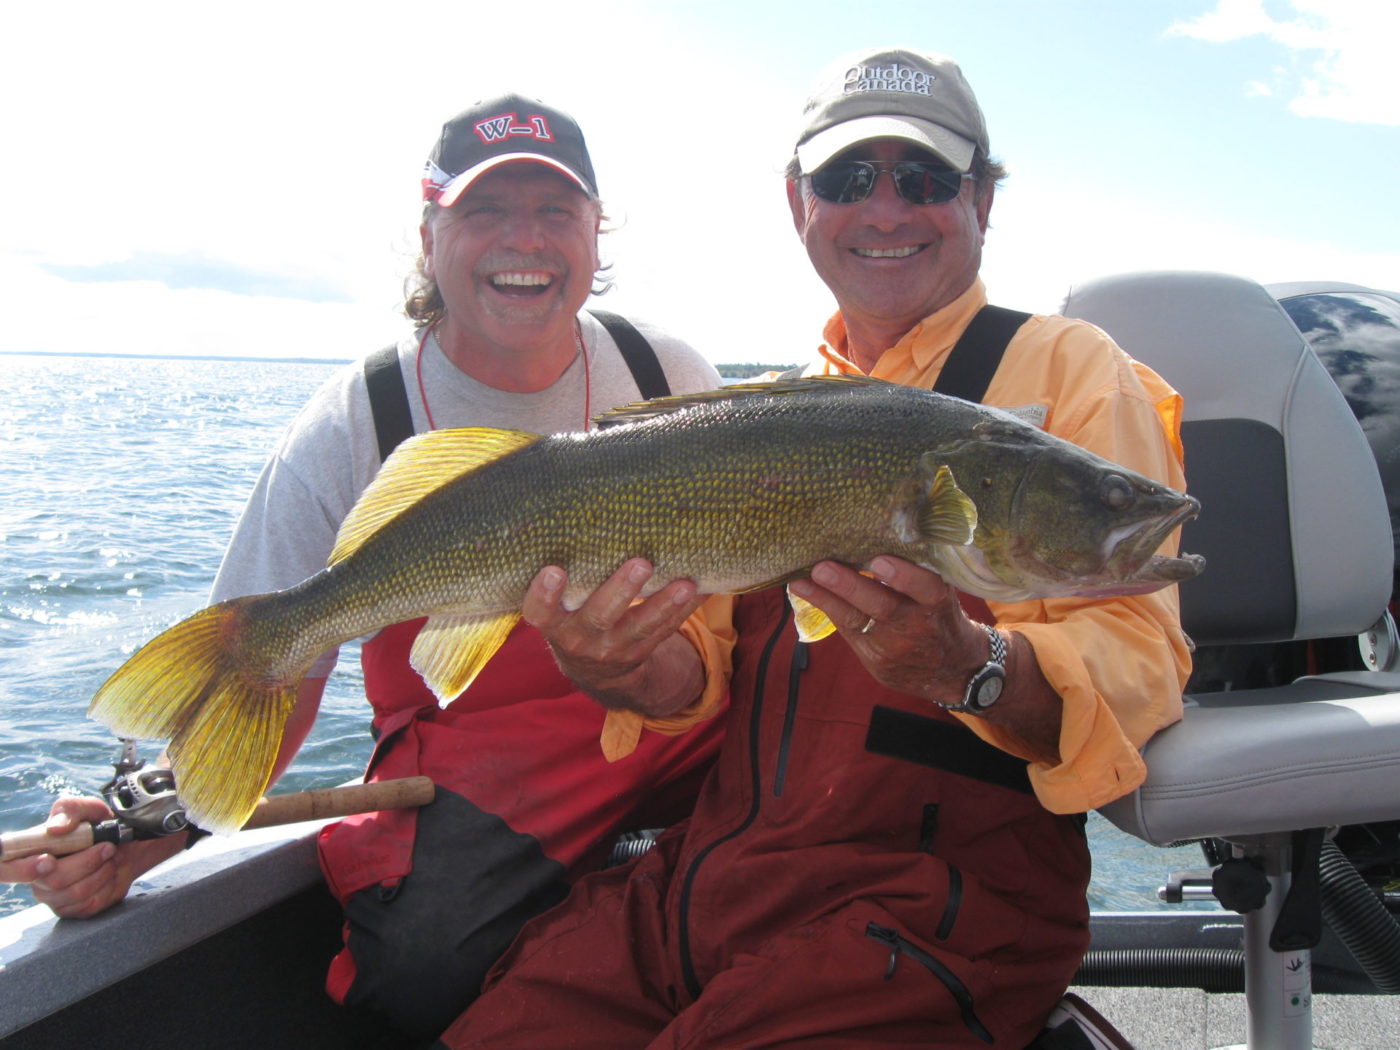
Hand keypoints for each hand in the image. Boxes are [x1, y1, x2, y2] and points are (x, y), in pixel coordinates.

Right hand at [9, 796, 126, 918]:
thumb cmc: (99, 825)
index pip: (6, 868)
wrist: (126, 845)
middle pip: (54, 880)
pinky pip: (91, 904)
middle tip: (107, 847)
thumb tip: (55, 828)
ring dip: (103, 871)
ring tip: (111, 857)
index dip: (22, 869)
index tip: (48, 861)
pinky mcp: (71, 909)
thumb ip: (71, 810)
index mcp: (30, 851)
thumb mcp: (88, 808)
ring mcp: (52, 896)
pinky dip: (109, 884)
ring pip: (77, 892)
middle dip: (88, 861)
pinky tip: (110, 872)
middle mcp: (35, 877)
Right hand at [523, 558, 705, 715]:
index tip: (554, 570)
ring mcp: (612, 648)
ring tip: (685, 584)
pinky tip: (704, 588)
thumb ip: (567, 576)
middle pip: (599, 616)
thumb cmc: (570, 614)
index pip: (539, 612)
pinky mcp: (640, 651)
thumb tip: (585, 516)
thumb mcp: (556, 606)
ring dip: (664, 604)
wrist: (591, 668)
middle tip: (641, 564)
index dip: (543, 594)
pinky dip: (685, 609)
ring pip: (639, 626)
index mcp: (553, 623)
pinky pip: (665, 630)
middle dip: (621, 590)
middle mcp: (580, 638)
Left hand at [787, 556, 986, 705]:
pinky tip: (802, 590)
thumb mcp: (940, 596)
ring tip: (800, 580)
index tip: (880, 561)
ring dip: (826, 598)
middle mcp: (916, 626)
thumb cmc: (939, 616)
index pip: (926, 588)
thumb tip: (876, 535)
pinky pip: (846, 631)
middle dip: (850, 587)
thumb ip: (917, 573)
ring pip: (857, 620)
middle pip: (883, 607)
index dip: (905, 576)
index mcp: (938, 604)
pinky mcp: (874, 659)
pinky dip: (825, 608)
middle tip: (822, 568)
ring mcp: (893, 646)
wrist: (950, 671)